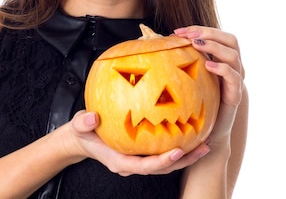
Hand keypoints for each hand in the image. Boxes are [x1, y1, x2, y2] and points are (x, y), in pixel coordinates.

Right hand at [66, 110, 211, 175]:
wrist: (83, 138)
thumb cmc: (83, 131)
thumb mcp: (80, 125)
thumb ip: (84, 123)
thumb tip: (92, 118)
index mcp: (120, 162)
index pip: (145, 166)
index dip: (162, 161)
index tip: (178, 151)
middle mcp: (133, 164)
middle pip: (162, 168)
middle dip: (184, 160)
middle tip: (204, 148)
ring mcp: (139, 160)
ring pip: (166, 163)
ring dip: (187, 155)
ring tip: (206, 143)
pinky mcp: (143, 153)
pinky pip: (163, 152)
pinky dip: (179, 146)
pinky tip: (192, 134)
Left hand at [173, 26, 243, 142]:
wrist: (207, 134)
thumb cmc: (194, 104)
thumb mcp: (186, 78)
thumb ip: (179, 61)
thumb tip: (156, 42)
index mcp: (221, 60)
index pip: (217, 36)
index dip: (200, 30)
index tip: (178, 31)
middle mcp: (232, 68)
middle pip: (231, 40)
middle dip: (209, 33)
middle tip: (189, 35)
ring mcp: (235, 81)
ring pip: (234, 55)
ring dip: (215, 46)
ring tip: (196, 45)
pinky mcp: (234, 96)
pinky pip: (234, 78)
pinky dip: (222, 68)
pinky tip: (208, 65)